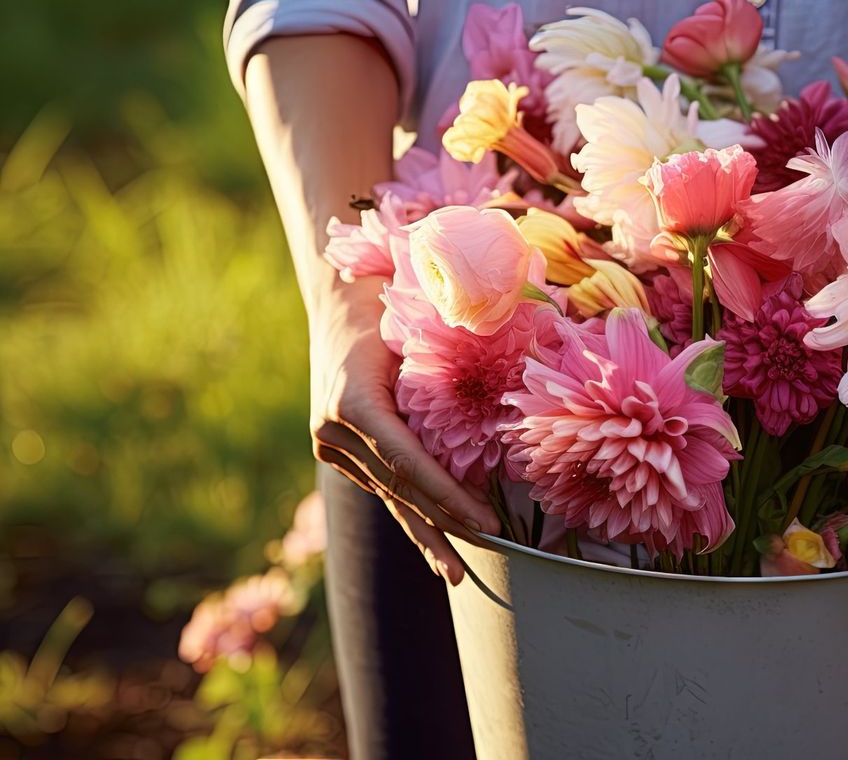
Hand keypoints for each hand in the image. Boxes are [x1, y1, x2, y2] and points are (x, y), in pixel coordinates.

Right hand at [307, 278, 499, 583]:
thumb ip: (442, 380)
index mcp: (353, 403)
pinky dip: (410, 512)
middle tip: (486, 552)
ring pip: (389, 494)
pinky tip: (433, 545)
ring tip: (454, 571)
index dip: (450, 496)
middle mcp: (334, 430)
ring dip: (427, 531)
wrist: (339, 297)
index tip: (487, 521)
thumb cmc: (390, 306)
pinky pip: (381, 485)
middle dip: (445, 523)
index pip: (409, 462)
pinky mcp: (336, 450)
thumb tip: (496, 411)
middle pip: (400, 488)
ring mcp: (330, 444)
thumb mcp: (415, 335)